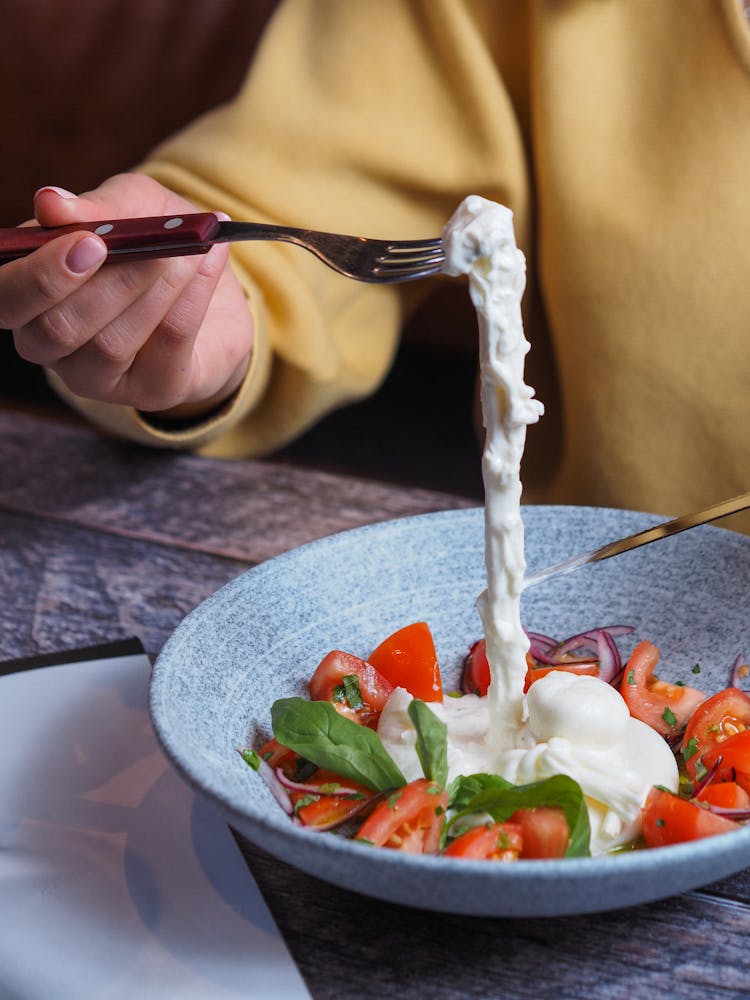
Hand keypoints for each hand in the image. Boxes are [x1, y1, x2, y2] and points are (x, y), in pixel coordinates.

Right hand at [2, 173, 252, 419]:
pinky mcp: (150, 390)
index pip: (6, 299)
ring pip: (111, 343)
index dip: (38, 276)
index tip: (86, 242)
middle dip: (103, 285)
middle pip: (54, 331)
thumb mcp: (132, 207)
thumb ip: (96, 207)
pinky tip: (205, 265)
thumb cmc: (157, 241)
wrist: (219, 289)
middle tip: (142, 246)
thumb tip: (50, 203)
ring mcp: (98, 376)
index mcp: (28, 295)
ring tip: (188, 249)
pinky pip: (165, 346)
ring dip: (154, 288)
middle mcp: (50, 344)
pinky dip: (189, 300)